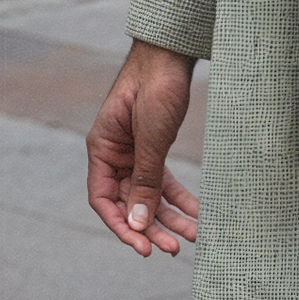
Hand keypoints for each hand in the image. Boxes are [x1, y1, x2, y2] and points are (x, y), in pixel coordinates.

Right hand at [86, 39, 200, 256]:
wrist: (173, 50)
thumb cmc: (156, 84)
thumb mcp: (151, 135)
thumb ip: (144, 179)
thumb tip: (138, 223)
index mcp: (102, 149)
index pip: (104, 200)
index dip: (122, 226)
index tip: (143, 248)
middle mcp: (114, 154)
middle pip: (129, 202)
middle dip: (151, 227)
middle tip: (174, 248)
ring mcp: (134, 152)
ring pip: (148, 195)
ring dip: (168, 217)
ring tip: (192, 236)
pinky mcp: (154, 147)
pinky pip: (163, 180)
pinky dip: (178, 197)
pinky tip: (196, 213)